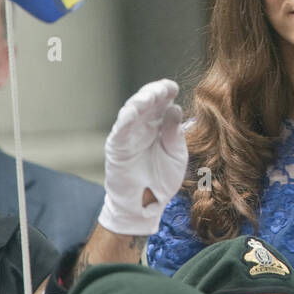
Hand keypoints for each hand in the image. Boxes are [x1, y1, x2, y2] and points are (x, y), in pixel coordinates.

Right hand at [98, 79, 186, 235]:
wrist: (146, 206)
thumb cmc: (162, 179)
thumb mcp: (176, 155)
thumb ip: (175, 133)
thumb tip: (175, 107)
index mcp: (160, 124)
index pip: (162, 101)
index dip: (166, 91)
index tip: (173, 87)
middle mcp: (144, 125)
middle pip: (147, 101)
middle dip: (154, 92)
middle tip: (163, 89)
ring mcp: (129, 134)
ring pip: (132, 110)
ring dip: (140, 101)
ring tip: (150, 96)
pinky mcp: (117, 146)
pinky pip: (120, 129)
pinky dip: (125, 119)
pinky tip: (133, 110)